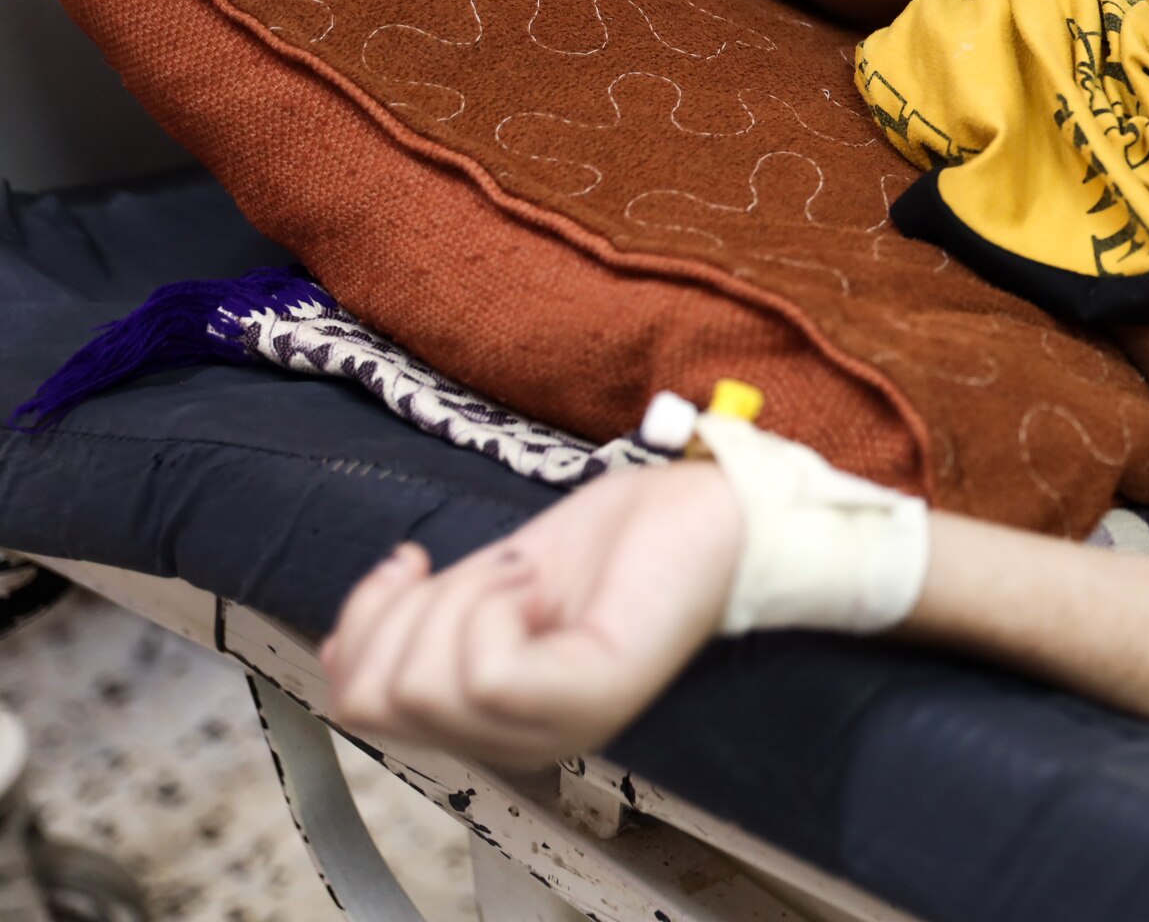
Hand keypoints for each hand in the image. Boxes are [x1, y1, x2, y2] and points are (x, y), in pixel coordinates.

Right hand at [321, 460, 740, 769]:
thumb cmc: (615, 542)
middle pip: (377, 696)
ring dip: (458, 596)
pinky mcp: (589, 698)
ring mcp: (557, 728)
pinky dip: (492, 603)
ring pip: (421, 683)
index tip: (408, 566)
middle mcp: (523, 741)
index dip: (357, 627)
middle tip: (490, 570)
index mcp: (494, 719)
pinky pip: (484, 671)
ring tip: (525, 574)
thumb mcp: (484, 585)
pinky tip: (536, 580)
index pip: (358, 710)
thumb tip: (339, 651)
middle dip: (408, 609)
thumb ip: (416, 628)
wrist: (708, 508)